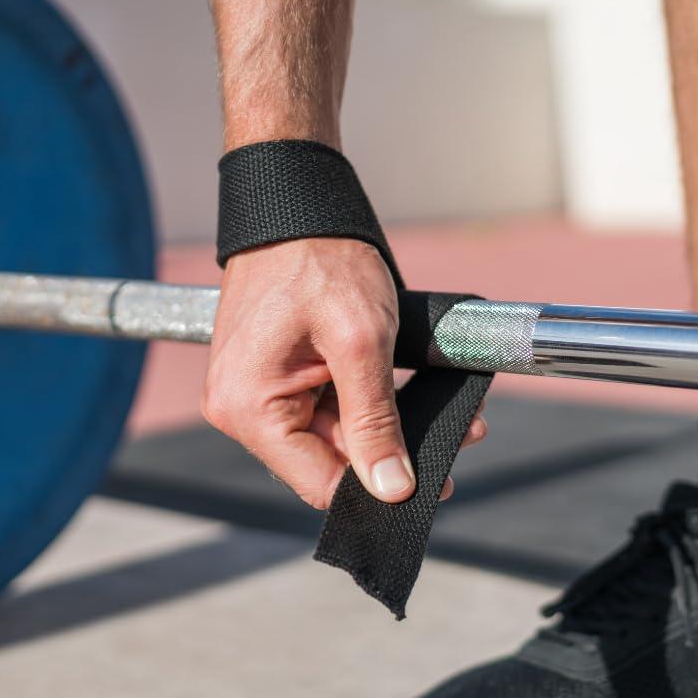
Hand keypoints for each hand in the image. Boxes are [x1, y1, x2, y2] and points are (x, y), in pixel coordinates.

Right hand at [202, 237, 486, 509]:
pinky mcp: (272, 377)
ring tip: (445, 414)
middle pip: (325, 462)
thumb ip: (374, 421)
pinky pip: (323, 410)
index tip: (435, 482)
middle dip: (391, 453)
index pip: (319, 483)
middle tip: (458, 437)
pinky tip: (404, 394)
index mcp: (247, 407)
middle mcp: (239, 408)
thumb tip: (391, 489)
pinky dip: (366, 405)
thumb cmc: (318, 259)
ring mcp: (253, 392)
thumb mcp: (360, 342)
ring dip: (385, 428)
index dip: (379, 488)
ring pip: (331, 438)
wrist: (295, 207)